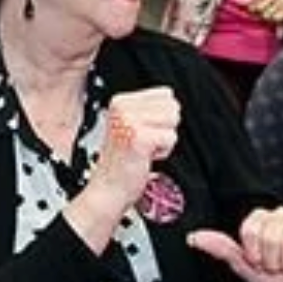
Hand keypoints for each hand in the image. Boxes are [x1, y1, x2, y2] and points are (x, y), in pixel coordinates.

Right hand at [89, 88, 179, 208]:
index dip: (161, 116)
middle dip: (164, 127)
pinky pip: (171, 138)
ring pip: (173, 121)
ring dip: (164, 139)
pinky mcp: (139, 137)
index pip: (165, 93)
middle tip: (144, 141)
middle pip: (172, 106)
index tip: (143, 131)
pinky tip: (146, 156)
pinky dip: (163, 152)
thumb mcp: (131, 125)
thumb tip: (173, 101)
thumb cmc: (122, 160)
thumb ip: (149, 109)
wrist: (109, 188)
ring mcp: (130, 121)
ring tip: (145, 148)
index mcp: (120, 101)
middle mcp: (122, 107)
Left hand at [189, 206, 282, 281]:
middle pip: (271, 237)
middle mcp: (278, 215)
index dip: (254, 253)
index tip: (258, 261)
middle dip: (272, 260)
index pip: (250, 231)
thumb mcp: (243, 267)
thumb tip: (195, 238)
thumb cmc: (270, 280)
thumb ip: (221, 248)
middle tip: (276, 265)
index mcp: (257, 219)